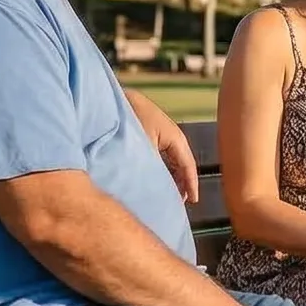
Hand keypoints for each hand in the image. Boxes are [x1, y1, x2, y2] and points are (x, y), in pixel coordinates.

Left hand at [125, 87, 199, 206]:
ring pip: (173, 161)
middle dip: (182, 184)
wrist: (112, 100)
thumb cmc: (130, 120)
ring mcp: (163, 135)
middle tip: (178, 205)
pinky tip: (157, 180)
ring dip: (173, 177)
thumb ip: (155, 169)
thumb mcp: (144, 147)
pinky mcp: (152, 135)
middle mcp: (173, 137)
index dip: (191, 185)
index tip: (193, 202)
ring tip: (168, 196)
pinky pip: (164, 157)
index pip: (189, 166)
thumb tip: (160, 189)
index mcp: (176, 139)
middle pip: (183, 165)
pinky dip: (164, 170)